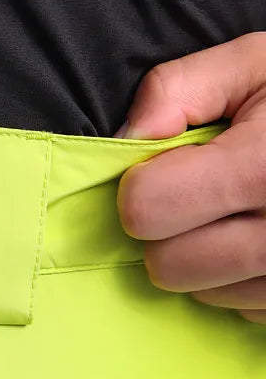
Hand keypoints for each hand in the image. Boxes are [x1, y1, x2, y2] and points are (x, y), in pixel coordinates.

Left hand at [116, 32, 265, 322]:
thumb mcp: (256, 65)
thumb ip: (178, 90)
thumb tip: (125, 137)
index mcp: (263, 167)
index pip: (147, 208)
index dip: (145, 186)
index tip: (168, 171)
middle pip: (168, 266)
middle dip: (170, 232)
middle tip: (202, 199)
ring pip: (205, 295)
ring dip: (208, 263)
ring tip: (244, 216)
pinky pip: (247, 313)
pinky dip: (245, 283)